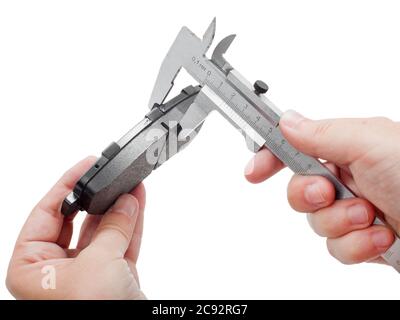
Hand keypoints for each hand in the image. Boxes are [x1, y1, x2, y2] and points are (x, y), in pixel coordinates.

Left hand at [6, 157, 145, 298]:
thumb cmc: (94, 314)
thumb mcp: (99, 264)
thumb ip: (113, 227)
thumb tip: (125, 201)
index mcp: (32, 269)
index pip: (45, 214)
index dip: (66, 186)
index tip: (85, 166)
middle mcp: (56, 270)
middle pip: (77, 221)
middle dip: (97, 198)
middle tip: (110, 174)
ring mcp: (87, 274)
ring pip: (103, 231)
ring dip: (119, 208)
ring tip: (131, 184)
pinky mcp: (113, 278)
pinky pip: (121, 243)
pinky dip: (131, 223)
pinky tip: (138, 202)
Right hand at [245, 111, 399, 264]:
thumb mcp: (372, 145)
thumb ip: (324, 134)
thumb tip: (287, 122)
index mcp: (350, 149)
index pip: (296, 148)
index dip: (270, 157)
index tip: (254, 170)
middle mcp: (350, 179)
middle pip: (298, 190)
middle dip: (308, 196)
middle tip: (325, 192)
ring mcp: (355, 211)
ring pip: (315, 223)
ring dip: (340, 222)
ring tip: (370, 216)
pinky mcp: (363, 240)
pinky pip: (336, 248)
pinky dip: (357, 245)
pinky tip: (381, 237)